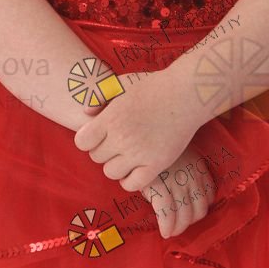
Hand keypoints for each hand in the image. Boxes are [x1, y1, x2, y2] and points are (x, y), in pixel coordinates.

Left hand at [73, 69, 199, 190]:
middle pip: (96, 157)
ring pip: (111, 172)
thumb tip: (85, 112)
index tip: (96, 135)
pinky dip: (129, 179)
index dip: (87, 139)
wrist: (186, 94)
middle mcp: (122, 137)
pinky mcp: (157, 164)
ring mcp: (139, 153)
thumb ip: (100, 96)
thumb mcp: (122, 83)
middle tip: (115, 142)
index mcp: (111, 117)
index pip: (82, 142)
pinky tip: (134, 167)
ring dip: (115, 165)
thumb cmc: (153, 86)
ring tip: (125, 154)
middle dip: (102, 150)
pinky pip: (132, 184)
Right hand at [139, 140, 217, 240]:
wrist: (140, 130)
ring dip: (179, 228)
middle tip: (178, 225)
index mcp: (197, 166)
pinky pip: (167, 214)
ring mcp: (175, 182)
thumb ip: (185, 168)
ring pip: (184, 215)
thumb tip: (183, 191)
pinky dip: (167, 226)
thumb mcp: (176, 150)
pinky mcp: (158, 186)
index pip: (209, 195)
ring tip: (171, 231)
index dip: (201, 208)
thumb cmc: (155, 141)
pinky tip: (164, 231)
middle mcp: (190, 175)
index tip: (190, 213)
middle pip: (199, 209)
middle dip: (190, 222)